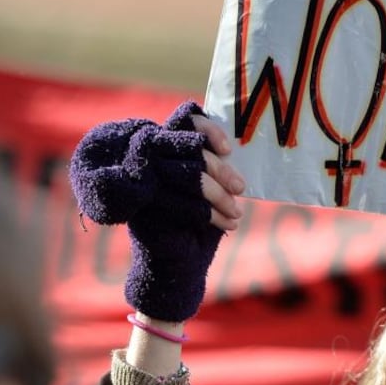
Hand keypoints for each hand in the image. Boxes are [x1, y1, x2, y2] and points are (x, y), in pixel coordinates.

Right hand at [70, 101, 242, 321]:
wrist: (180, 264)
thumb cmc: (200, 220)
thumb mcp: (212, 187)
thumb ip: (216, 163)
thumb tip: (238, 146)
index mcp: (166, 150)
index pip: (182, 120)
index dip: (207, 129)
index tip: (228, 150)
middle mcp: (149, 163)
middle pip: (189, 149)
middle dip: (221, 171)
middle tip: (241, 188)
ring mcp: (144, 185)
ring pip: (189, 176)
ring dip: (220, 195)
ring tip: (237, 212)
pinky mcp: (144, 210)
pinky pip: (183, 204)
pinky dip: (212, 215)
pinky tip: (229, 224)